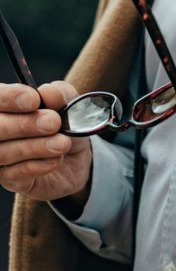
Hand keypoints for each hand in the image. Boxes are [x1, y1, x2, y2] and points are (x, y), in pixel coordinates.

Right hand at [0, 82, 92, 207]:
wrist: (74, 157)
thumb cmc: (64, 124)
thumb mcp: (70, 104)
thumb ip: (61, 94)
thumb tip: (48, 92)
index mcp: (5, 105)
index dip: (8, 98)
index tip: (34, 100)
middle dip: (24, 125)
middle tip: (54, 123)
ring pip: (3, 153)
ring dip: (36, 146)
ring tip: (63, 143)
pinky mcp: (8, 179)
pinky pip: (15, 174)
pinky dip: (39, 165)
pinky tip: (56, 159)